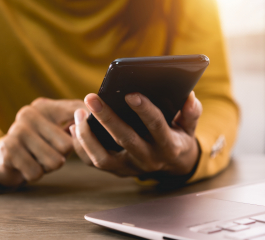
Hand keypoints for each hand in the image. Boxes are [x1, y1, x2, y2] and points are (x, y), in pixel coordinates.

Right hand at [0, 98, 85, 189]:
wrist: (7, 157)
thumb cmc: (41, 142)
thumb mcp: (60, 127)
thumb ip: (80, 120)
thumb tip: (97, 117)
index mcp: (45, 106)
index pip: (78, 115)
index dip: (84, 131)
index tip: (83, 136)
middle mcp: (29, 113)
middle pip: (67, 145)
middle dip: (63, 155)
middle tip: (50, 151)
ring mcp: (16, 130)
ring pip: (54, 161)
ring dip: (49, 166)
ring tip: (39, 158)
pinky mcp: (7, 149)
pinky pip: (36, 173)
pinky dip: (35, 174)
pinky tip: (28, 164)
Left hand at [71, 91, 200, 179]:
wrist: (173, 165)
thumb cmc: (177, 138)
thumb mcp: (189, 126)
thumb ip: (190, 112)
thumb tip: (189, 95)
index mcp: (168, 146)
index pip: (156, 126)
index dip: (144, 110)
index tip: (130, 93)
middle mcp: (148, 160)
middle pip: (125, 139)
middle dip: (107, 118)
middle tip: (91, 98)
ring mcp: (130, 168)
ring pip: (103, 158)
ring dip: (88, 135)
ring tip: (79, 113)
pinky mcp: (117, 171)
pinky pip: (94, 161)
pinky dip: (81, 146)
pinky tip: (74, 126)